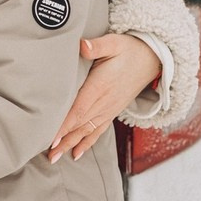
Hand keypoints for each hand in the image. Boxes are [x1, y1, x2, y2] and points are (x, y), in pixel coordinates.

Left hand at [48, 33, 161, 162]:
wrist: (152, 59)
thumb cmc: (129, 49)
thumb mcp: (114, 42)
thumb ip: (97, 46)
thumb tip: (82, 45)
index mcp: (100, 86)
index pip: (79, 109)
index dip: (65, 125)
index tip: (50, 137)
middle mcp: (104, 102)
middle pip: (80, 125)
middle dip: (62, 140)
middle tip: (48, 155)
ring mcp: (109, 109)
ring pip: (87, 130)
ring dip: (70, 144)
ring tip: (55, 157)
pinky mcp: (112, 111)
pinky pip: (98, 130)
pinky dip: (86, 142)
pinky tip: (76, 153)